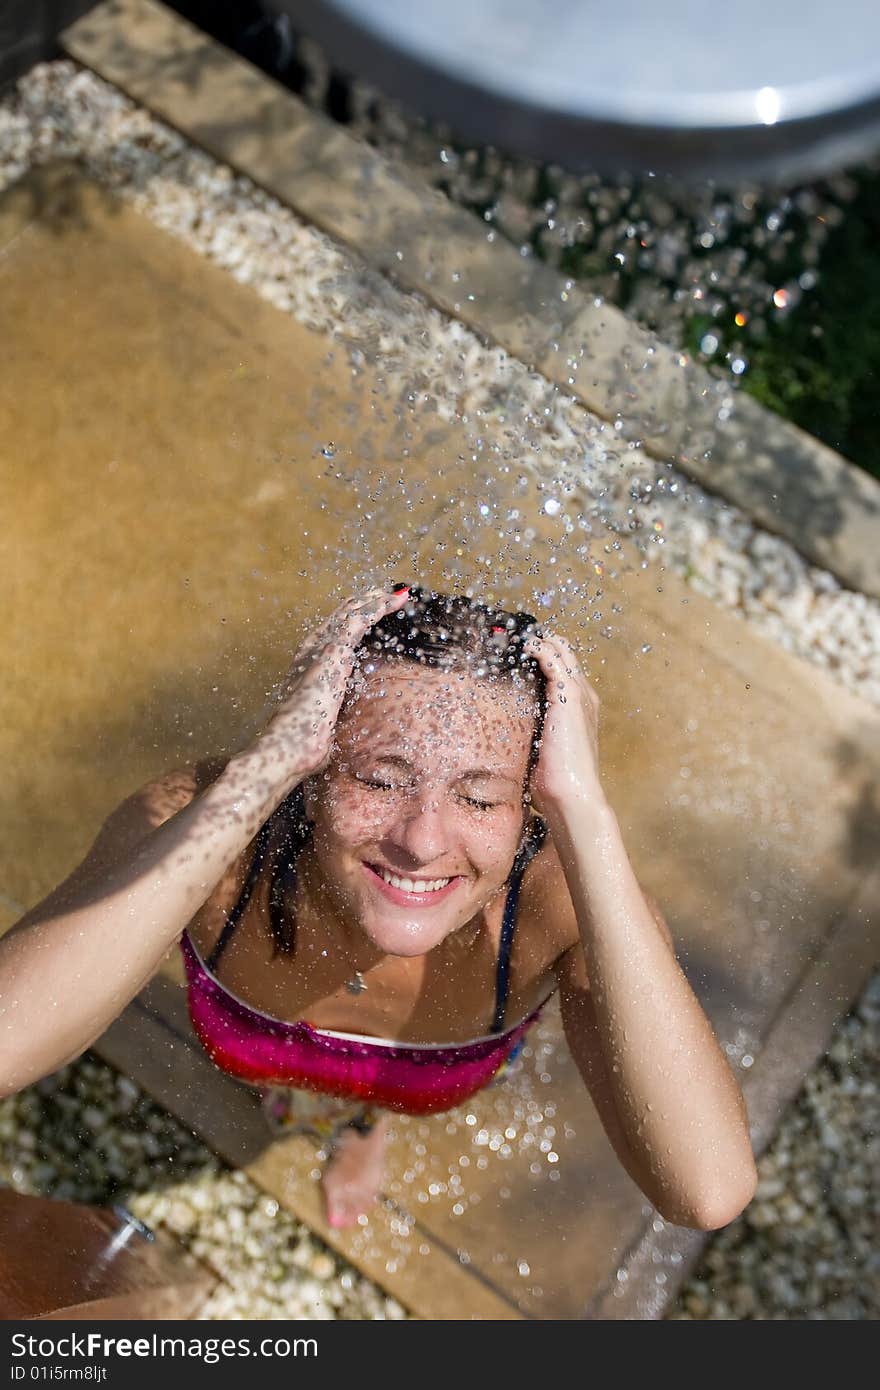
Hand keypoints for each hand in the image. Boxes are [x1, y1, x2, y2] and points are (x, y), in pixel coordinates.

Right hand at [255, 585, 410, 782]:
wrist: (290, 750)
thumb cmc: (301, 750)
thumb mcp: (320, 731)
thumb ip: (328, 726)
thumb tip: (331, 740)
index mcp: (306, 669)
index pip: (330, 638)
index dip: (349, 625)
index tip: (366, 617)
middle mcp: (310, 653)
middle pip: (339, 620)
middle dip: (362, 605)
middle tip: (383, 595)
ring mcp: (320, 650)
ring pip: (351, 614)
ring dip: (373, 601)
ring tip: (393, 592)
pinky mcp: (334, 652)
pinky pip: (359, 620)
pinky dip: (377, 608)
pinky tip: (392, 600)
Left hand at [523, 630, 602, 816]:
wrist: (572, 796)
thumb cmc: (554, 782)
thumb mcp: (541, 751)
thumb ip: (530, 734)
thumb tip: (504, 733)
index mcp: (580, 709)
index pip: (564, 671)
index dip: (544, 657)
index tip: (518, 651)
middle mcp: (584, 697)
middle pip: (566, 655)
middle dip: (542, 642)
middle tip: (514, 637)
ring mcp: (579, 694)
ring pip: (561, 652)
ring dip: (539, 641)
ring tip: (514, 635)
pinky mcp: (568, 696)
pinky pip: (554, 660)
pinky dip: (538, 648)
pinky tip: (523, 644)